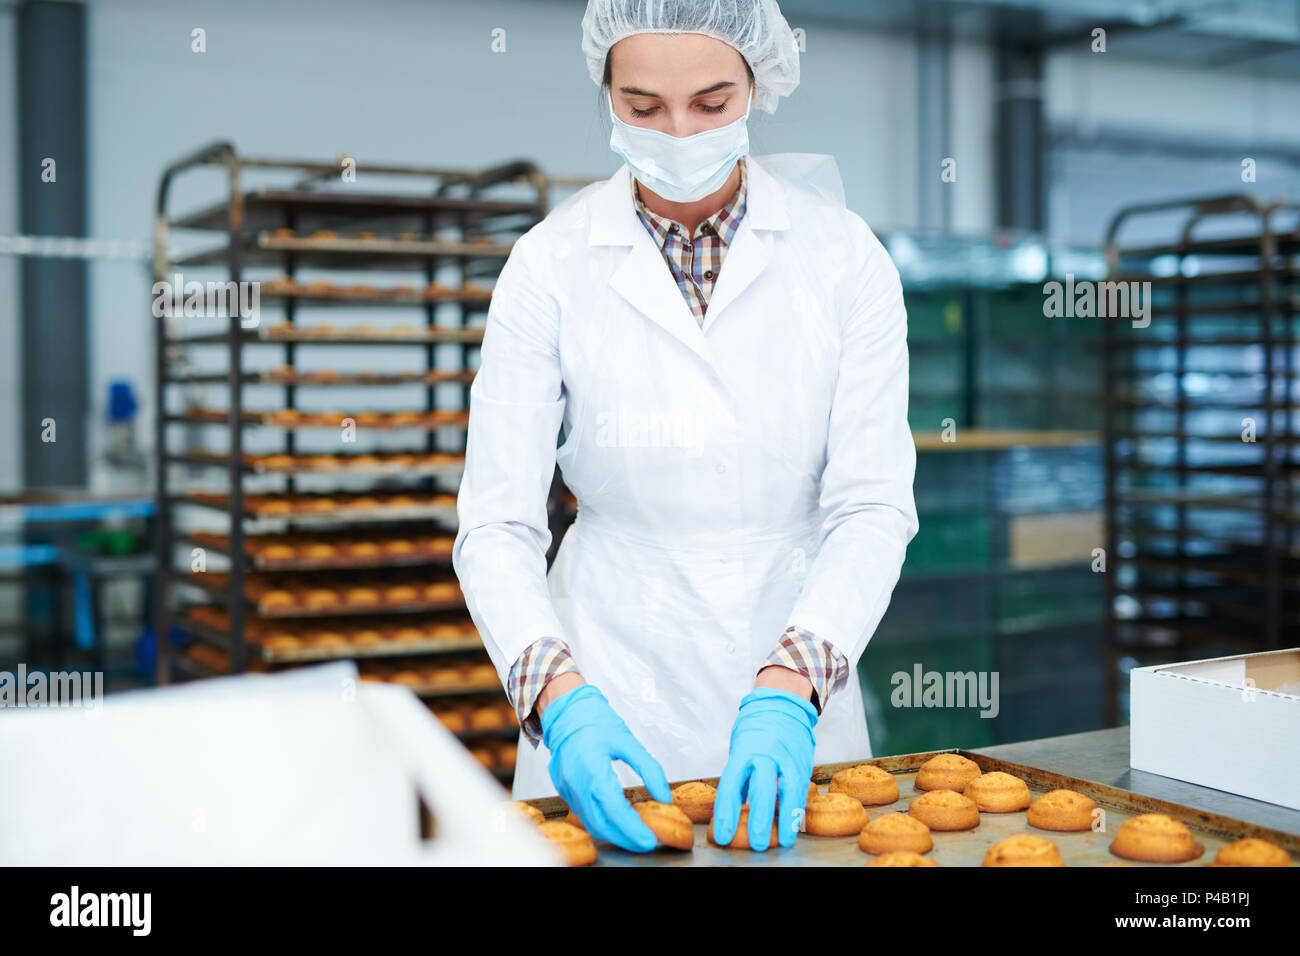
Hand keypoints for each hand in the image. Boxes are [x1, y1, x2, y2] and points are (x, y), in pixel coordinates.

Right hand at [540, 683, 672, 851]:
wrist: (567, 712)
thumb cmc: (596, 722)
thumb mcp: (629, 742)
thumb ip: (649, 769)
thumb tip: (664, 796)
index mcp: (592, 768)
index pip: (614, 809)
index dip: (632, 829)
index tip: (649, 839)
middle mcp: (576, 783)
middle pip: (600, 823)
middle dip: (624, 838)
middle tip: (645, 843)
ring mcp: (566, 788)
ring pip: (590, 822)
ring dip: (612, 834)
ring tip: (633, 836)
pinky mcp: (563, 790)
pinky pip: (582, 813)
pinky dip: (600, 822)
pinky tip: (615, 821)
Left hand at [712, 687, 818, 850]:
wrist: (782, 704)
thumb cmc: (756, 730)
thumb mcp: (740, 749)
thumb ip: (739, 777)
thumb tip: (734, 808)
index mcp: (743, 752)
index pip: (731, 785)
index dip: (726, 813)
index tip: (722, 836)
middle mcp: (765, 754)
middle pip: (760, 789)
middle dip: (758, 819)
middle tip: (755, 844)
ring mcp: (786, 758)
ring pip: (786, 791)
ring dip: (783, 820)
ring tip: (780, 842)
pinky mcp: (802, 762)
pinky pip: (801, 790)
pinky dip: (797, 811)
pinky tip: (793, 828)